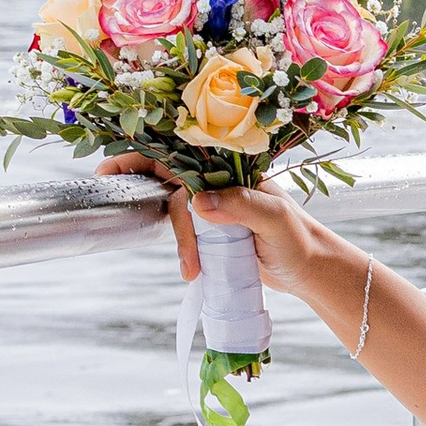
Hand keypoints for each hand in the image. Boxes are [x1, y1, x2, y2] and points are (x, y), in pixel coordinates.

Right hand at [98, 161, 327, 297]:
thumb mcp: (275, 219)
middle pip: (169, 179)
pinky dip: (186, 253)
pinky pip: (188, 236)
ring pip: (178, 214)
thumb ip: (241, 206)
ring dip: (179, 241)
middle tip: (119, 207)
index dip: (145, 155)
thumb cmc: (301, 239)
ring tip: (191, 268)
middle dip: (143, 191)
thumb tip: (199, 202)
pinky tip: (194, 271)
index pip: (182, 153)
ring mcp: (215, 208)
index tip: (113, 169)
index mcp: (232, 168)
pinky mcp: (214, 233)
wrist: (312, 272)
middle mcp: (220, 182)